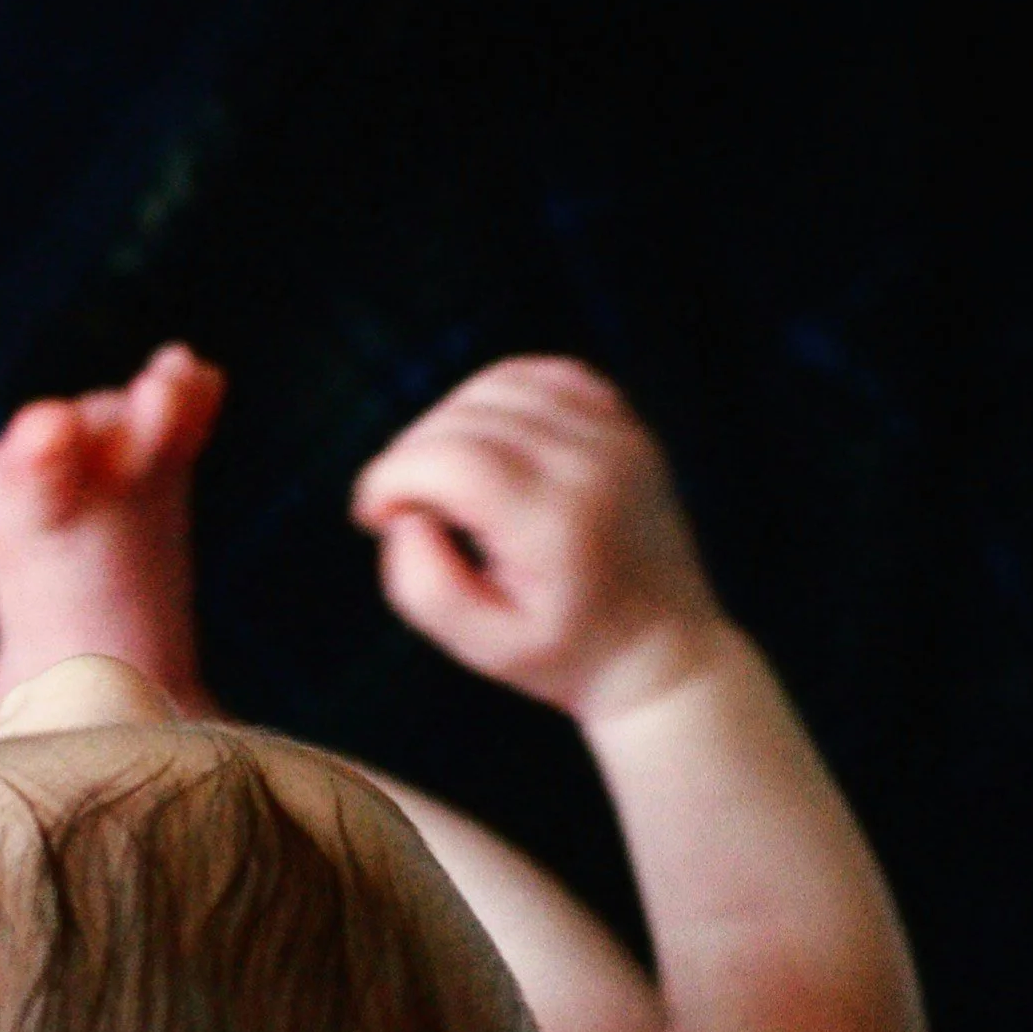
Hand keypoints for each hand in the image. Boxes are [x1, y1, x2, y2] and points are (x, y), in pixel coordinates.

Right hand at [351, 357, 722, 719]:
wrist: (660, 651)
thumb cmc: (562, 655)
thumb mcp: (480, 646)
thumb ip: (422, 583)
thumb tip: (406, 513)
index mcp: (556, 524)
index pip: (452, 459)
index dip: (391, 477)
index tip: (371, 516)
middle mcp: (592, 466)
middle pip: (466, 418)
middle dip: (409, 456)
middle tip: (401, 511)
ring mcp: (615, 437)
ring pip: (497, 385)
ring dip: (445, 422)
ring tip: (437, 480)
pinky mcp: (623, 425)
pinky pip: (541, 376)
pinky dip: (495, 397)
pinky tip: (480, 441)